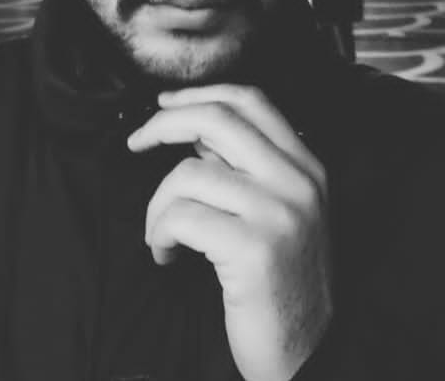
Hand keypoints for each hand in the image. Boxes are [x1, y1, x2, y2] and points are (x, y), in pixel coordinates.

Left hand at [127, 85, 332, 380]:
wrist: (307, 350)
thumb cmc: (278, 278)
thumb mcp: (276, 209)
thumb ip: (241, 166)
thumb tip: (189, 127)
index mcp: (306, 164)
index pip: (250, 100)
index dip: (200, 94)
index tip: (164, 104)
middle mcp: (298, 181)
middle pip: (216, 119)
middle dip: (163, 124)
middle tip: (136, 142)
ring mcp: (279, 213)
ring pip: (187, 174)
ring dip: (156, 205)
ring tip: (160, 233)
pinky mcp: (254, 249)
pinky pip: (181, 217)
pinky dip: (159, 234)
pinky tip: (166, 255)